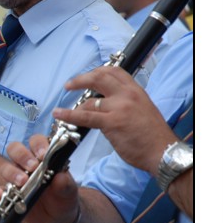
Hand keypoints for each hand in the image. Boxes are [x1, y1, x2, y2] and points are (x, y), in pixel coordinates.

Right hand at [0, 134, 79, 222]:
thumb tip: (61, 177)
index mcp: (43, 158)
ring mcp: (14, 179)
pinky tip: (0, 195)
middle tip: (32, 167)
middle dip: (22, 155)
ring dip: (11, 173)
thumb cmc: (62, 200)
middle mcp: (26, 165)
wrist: (56, 220)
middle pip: (16, 149)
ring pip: (5, 168)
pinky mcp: (6, 194)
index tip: (43, 155)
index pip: (36, 142)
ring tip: (22, 182)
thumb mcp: (68, 193)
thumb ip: (66, 185)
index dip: (38, 145)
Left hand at [53, 66, 176, 174]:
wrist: (163, 151)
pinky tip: (59, 114)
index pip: (114, 72)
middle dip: (80, 79)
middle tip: (69, 85)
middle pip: (99, 77)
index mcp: (136, 91)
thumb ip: (124, 103)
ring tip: (63, 112)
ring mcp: (119, 107)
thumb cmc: (152, 135)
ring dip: (74, 106)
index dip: (97, 71)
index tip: (86, 76)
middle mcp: (127, 95)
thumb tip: (104, 104)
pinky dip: (69, 115)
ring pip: (89, 101)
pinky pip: (85, 116)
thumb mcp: (142, 110)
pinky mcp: (112, 122)